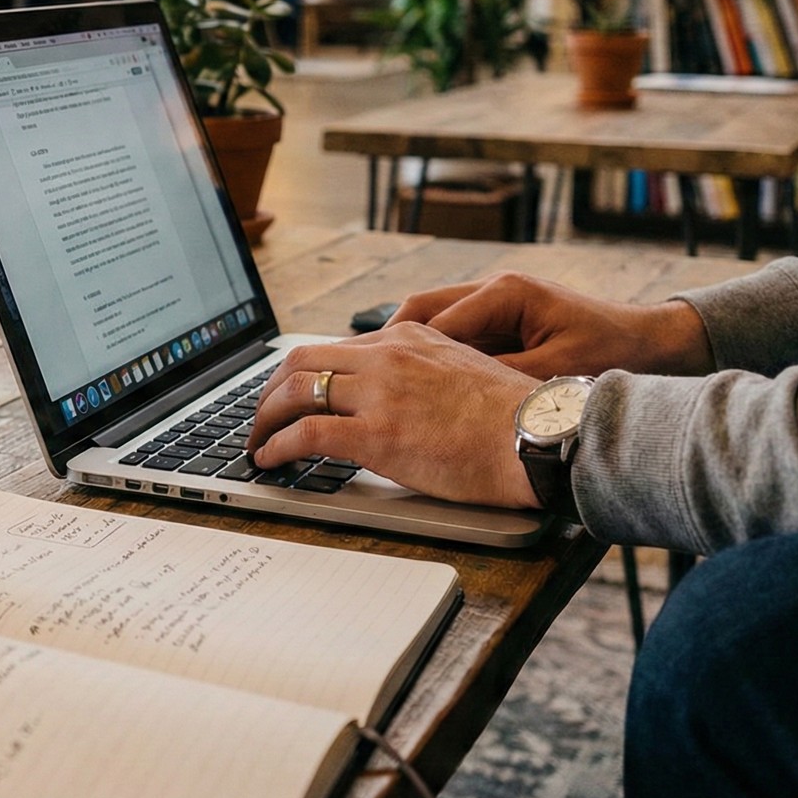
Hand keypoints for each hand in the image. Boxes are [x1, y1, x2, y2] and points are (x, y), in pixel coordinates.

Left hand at [249, 323, 541, 509]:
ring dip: (264, 419)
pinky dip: (277, 446)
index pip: (337, 347)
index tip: (292, 392)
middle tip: (262, 415)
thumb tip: (402, 394)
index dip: (304, 372)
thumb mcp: (464, 368)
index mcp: (409, 337)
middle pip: (302, 361)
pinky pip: (305, 434)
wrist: (540, 437)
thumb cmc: (515, 417)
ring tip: (256, 441)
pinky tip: (269, 459)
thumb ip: (424, 370)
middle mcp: (387, 356)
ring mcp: (378, 394)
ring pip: (294, 393)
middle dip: (271, 390)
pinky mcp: (375, 434)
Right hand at [387, 271, 713, 378]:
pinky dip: (428, 354)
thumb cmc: (613, 356)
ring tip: (376, 382)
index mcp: (506, 293)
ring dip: (403, 349)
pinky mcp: (502, 318)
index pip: (432, 319)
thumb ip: (499, 380)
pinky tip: (414, 383)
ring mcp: (496, 301)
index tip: (370, 380)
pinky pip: (450, 332)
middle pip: (419, 311)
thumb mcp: (556, 375)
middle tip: (354, 378)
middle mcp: (494, 289)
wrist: (656, 344)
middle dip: (385, 345)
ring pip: (429, 320)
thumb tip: (449, 397)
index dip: (396, 353)